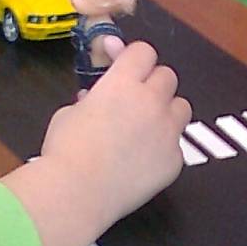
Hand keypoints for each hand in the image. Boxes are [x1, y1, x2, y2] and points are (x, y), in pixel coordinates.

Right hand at [7, 41, 191, 245]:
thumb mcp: (68, 113)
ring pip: (182, 107)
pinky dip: (163, 147)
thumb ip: (91, 100)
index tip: (125, 64)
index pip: (143, 51)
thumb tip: (95, 100)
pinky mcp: (174, 160)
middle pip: (167, 75)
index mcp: (122, 84)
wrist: (75, 193)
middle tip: (135, 98)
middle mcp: (151, 102)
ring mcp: (167, 131)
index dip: (134, 57)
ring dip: (167, 110)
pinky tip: (143, 160)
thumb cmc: (64, 152)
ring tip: (146, 126)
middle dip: (152, 83)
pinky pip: (176, 144)